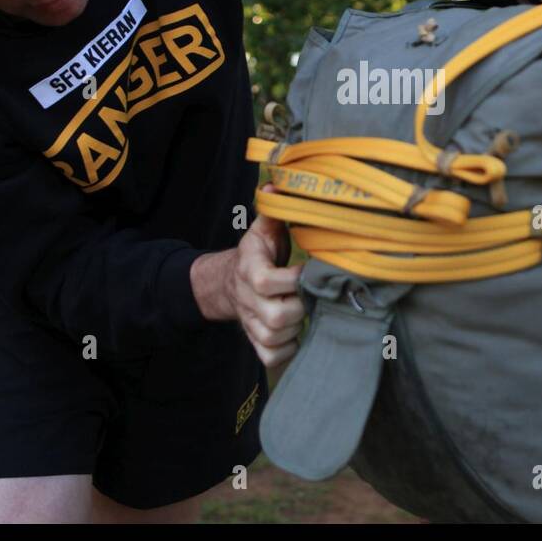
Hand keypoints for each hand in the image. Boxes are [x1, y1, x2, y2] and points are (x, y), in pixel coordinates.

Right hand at [191, 189, 304, 367]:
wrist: (229, 283)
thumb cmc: (256, 254)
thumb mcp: (262, 231)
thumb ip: (273, 210)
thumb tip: (278, 183)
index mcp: (250, 270)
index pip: (268, 281)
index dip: (294, 280)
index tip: (309, 270)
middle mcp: (248, 300)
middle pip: (279, 315)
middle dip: (302, 307)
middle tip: (312, 296)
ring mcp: (250, 323)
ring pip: (276, 338)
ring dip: (297, 328)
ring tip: (306, 311)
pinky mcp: (254, 341)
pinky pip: (271, 357)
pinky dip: (287, 350)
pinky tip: (296, 333)